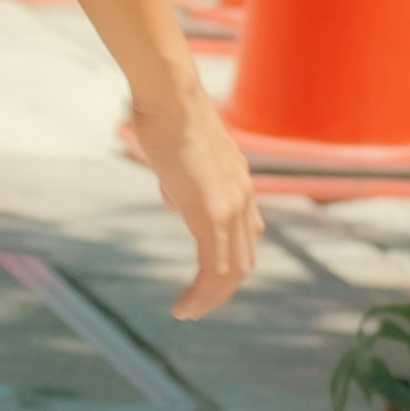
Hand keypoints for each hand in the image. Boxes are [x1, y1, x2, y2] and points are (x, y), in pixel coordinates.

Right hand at [126, 68, 263, 319]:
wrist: (170, 97)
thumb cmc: (164, 114)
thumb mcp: (176, 154)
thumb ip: (182, 179)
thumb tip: (175, 199)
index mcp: (238, 182)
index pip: (245, 235)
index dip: (229, 262)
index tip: (206, 280)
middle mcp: (243, 197)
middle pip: (243, 259)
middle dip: (221, 290)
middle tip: (196, 307)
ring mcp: (231, 207)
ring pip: (231, 271)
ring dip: (211, 299)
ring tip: (188, 313)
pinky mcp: (212, 215)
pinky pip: (213, 268)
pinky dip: (201, 294)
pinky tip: (183, 307)